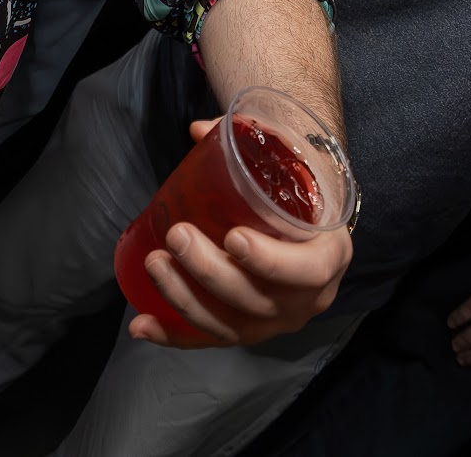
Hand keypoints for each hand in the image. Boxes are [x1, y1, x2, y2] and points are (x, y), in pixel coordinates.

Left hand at [127, 119, 350, 347]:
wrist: (309, 228)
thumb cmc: (298, 196)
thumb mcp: (293, 169)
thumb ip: (254, 143)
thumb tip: (199, 129)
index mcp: (329, 257)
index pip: (308, 271)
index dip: (269, 261)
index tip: (233, 236)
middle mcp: (307, 300)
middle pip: (258, 300)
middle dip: (211, 272)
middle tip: (176, 235)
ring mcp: (276, 322)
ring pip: (230, 325)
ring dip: (185, 299)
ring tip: (154, 264)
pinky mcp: (248, 333)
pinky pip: (211, 341)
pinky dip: (173, 337)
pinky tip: (140, 326)